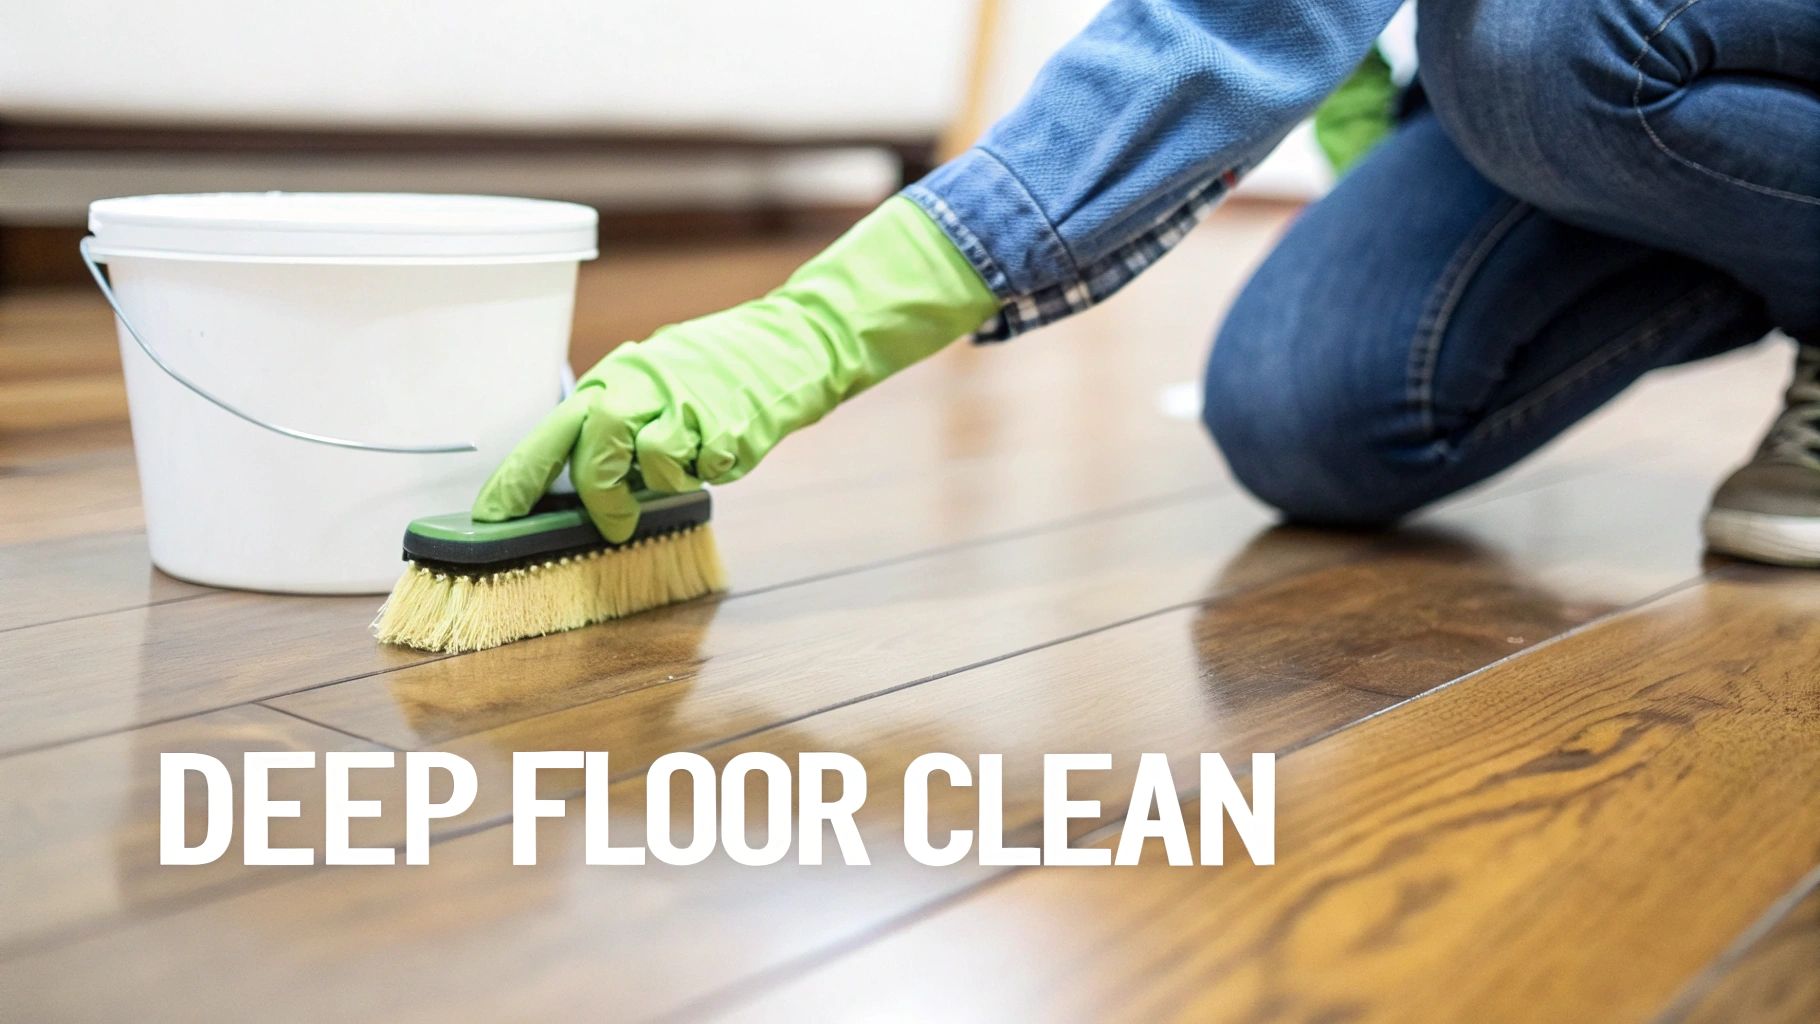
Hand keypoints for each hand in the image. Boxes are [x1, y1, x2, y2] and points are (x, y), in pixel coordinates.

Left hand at [471, 197, 997, 540]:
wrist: (797, 342)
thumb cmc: (722, 365)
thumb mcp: (658, 376)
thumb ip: (620, 420)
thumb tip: (584, 479)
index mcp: (618, 374)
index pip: (552, 430)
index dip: (518, 479)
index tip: (491, 518)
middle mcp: (645, 384)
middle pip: (596, 447)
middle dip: (598, 496)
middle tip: (611, 526)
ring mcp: (690, 404)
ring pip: (653, 462)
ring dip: (664, 480)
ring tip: (688, 462)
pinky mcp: (732, 427)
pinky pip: (707, 469)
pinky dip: (713, 470)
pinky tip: (729, 444)